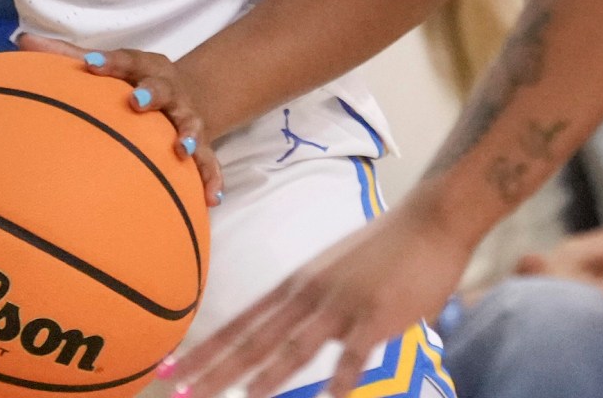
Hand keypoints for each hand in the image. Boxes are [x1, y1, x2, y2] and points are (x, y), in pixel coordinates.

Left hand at [16, 35, 220, 201]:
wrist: (190, 93)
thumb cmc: (134, 81)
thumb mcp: (108, 65)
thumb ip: (66, 56)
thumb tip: (22, 40)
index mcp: (144, 67)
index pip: (128, 61)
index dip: (111, 63)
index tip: (90, 66)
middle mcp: (169, 89)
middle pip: (163, 88)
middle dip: (151, 94)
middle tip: (136, 102)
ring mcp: (187, 116)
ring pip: (192, 123)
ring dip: (189, 134)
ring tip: (183, 150)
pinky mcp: (203, 145)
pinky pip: (211, 163)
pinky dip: (212, 178)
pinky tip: (211, 198)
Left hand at [171, 201, 472, 397]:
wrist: (428, 221)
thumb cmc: (386, 246)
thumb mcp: (333, 269)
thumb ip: (314, 300)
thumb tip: (301, 325)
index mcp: (297, 284)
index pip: (241, 322)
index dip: (207, 349)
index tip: (174, 370)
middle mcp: (309, 295)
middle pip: (254, 339)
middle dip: (216, 370)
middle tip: (182, 392)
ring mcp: (341, 306)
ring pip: (294, 347)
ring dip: (265, 376)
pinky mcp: (376, 316)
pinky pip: (354, 355)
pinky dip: (339, 380)